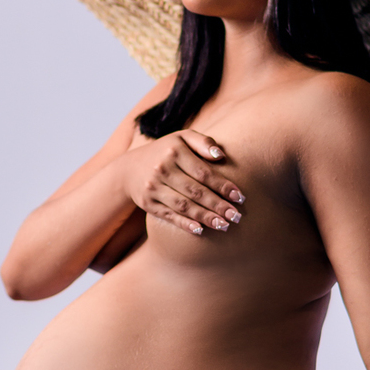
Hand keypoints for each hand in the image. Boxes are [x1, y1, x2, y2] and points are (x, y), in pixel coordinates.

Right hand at [120, 129, 244, 236]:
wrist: (129, 169)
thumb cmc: (165, 152)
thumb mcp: (181, 138)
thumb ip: (203, 142)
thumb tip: (221, 156)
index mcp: (174, 151)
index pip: (203, 172)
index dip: (222, 186)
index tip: (240, 197)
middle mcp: (162, 169)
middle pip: (195, 191)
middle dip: (218, 205)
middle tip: (237, 217)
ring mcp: (153, 187)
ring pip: (183, 205)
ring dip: (205, 217)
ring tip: (224, 225)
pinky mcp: (148, 203)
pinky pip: (169, 215)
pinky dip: (184, 224)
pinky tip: (200, 230)